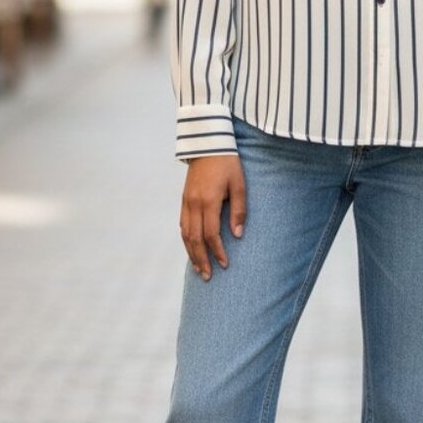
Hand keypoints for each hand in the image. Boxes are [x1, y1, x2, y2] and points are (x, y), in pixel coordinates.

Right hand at [179, 155, 245, 280]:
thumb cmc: (228, 164)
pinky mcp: (184, 199)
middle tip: (208, 277)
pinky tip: (191, 250)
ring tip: (198, 269)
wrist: (208, 145)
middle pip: (194, 239)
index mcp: (209, 201)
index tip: (224, 264)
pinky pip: (182, 225)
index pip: (211, 234)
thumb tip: (238, 235)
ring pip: (185, 234)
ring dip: (191, 253)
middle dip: (201, 259)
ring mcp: (186, 202)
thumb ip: (239, 210)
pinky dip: (186, 241)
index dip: (217, 251)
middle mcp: (194, 204)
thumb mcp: (239, 185)